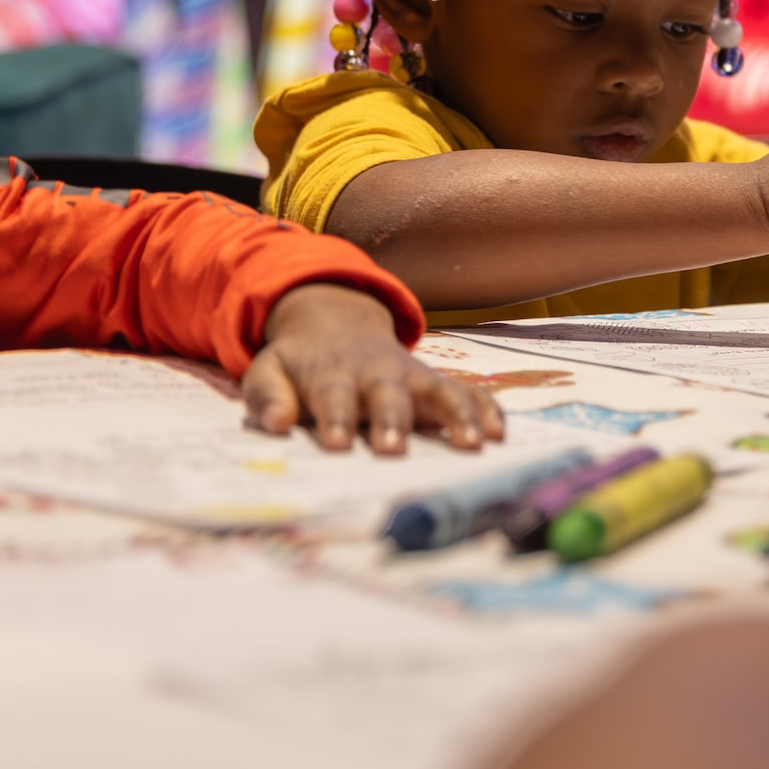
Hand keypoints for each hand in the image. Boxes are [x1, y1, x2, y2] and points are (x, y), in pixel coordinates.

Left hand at [242, 283, 505, 454]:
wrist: (336, 319)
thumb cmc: (302, 362)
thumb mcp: (270, 371)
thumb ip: (268, 396)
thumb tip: (276, 424)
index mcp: (332, 374)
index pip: (333, 395)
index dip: (334, 417)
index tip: (335, 443)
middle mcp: (377, 373)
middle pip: (388, 393)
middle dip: (393, 418)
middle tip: (393, 448)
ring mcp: (412, 376)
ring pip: (438, 390)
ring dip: (456, 414)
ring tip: (472, 443)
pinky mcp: (436, 382)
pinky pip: (466, 391)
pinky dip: (485, 408)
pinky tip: (499, 432)